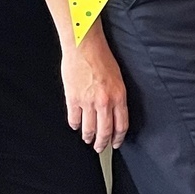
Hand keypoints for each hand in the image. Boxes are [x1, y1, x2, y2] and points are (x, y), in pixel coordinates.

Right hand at [62, 25, 128, 151]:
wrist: (84, 45)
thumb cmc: (101, 56)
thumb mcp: (117, 77)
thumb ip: (116, 97)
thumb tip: (114, 113)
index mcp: (118, 96)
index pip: (121, 125)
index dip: (118, 138)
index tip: (115, 143)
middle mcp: (104, 101)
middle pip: (105, 132)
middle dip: (102, 144)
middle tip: (100, 148)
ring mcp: (88, 102)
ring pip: (88, 129)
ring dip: (88, 137)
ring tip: (87, 139)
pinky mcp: (73, 99)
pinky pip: (74, 119)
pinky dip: (74, 125)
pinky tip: (75, 125)